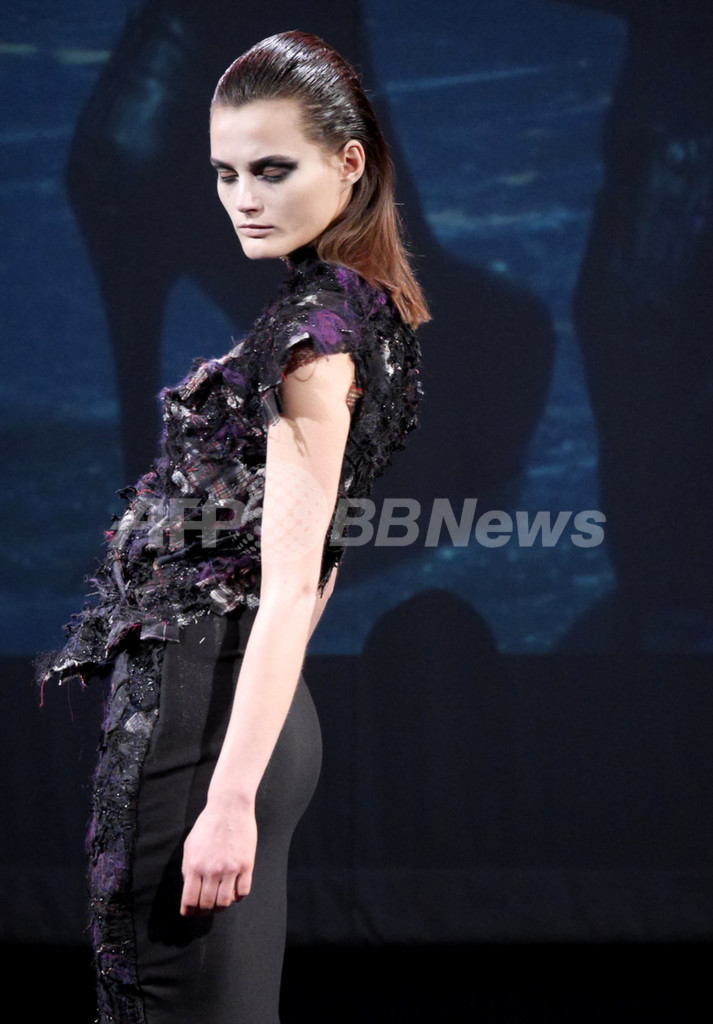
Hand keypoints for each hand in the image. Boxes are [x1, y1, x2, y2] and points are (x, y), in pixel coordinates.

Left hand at [180, 799, 256, 915]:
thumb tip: (190, 888)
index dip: (189, 912)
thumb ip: (187, 868)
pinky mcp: (246, 865)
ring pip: (225, 902)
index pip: (189, 901)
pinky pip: (243, 892)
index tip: (190, 913)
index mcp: (194, 866)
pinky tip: (234, 891)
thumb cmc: (208, 824)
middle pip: (207, 905)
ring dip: (221, 906)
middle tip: (206, 909)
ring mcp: (230, 869)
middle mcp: (211, 870)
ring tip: (220, 901)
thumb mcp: (190, 845)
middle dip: (204, 911)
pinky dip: (237, 897)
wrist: (229, 807)